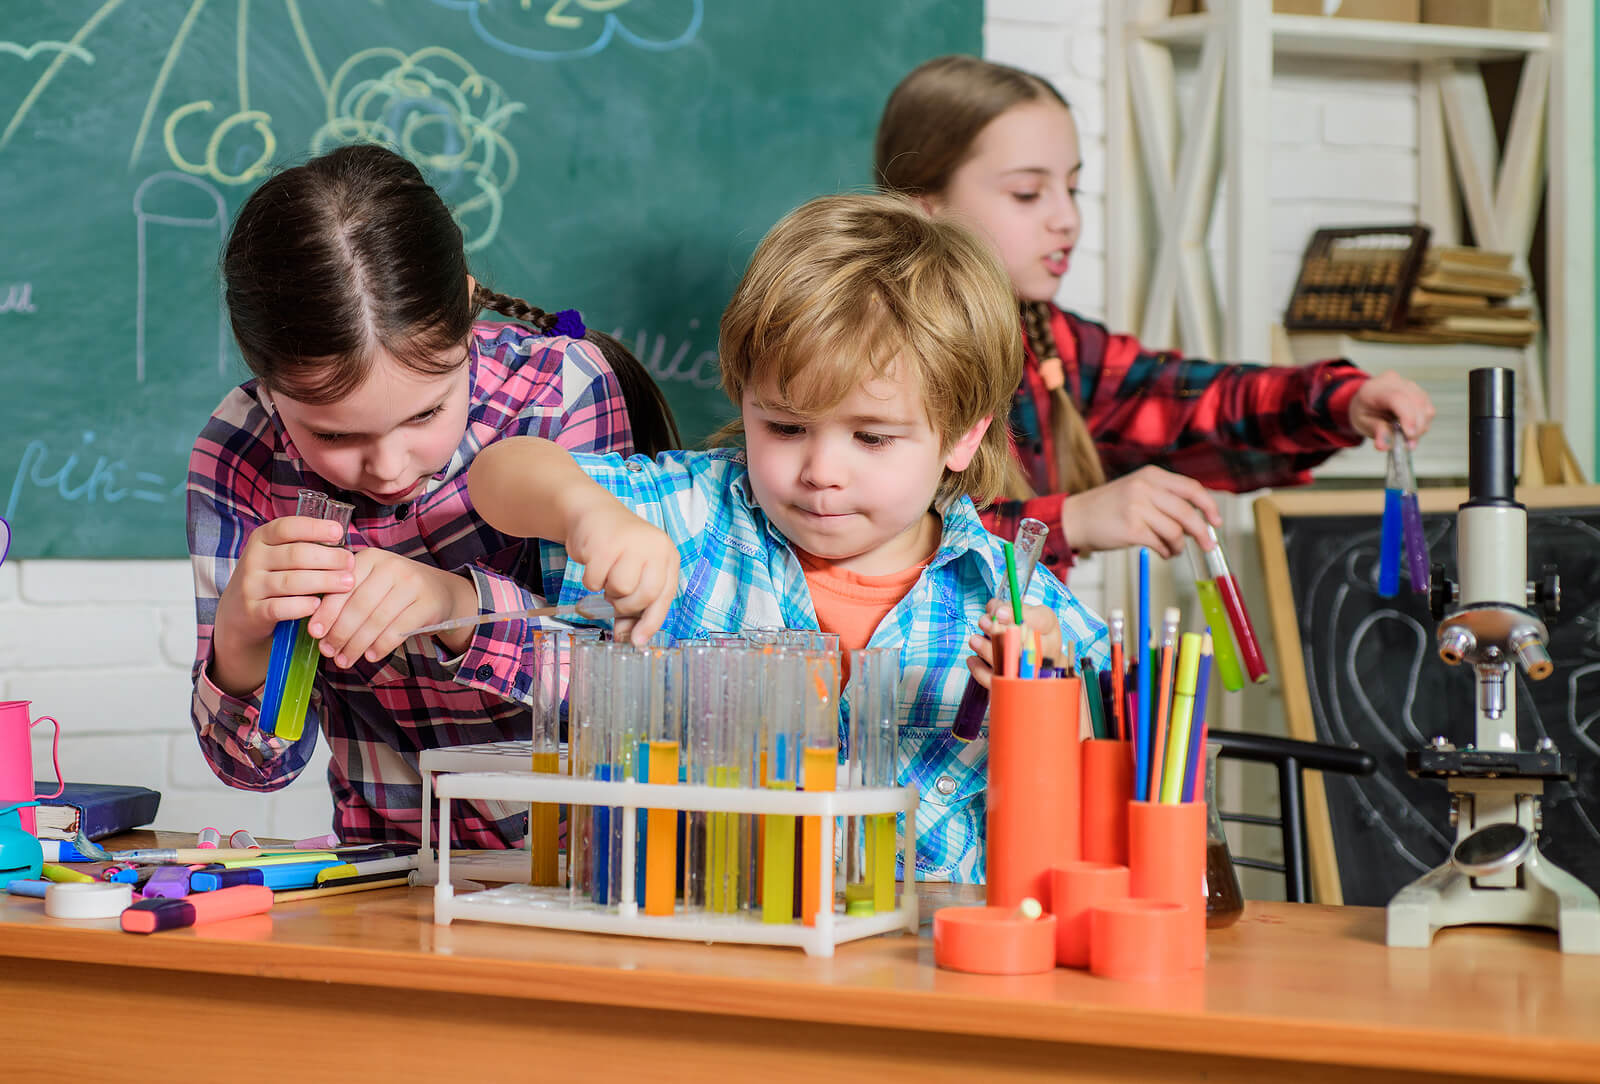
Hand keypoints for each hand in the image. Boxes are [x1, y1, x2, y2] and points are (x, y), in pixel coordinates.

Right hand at [209, 516, 354, 696]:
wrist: (237, 614)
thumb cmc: (270, 578)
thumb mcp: (277, 556)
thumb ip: (303, 546)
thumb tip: (342, 542)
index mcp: (262, 539)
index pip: (287, 527)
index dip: (314, 528)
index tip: (338, 532)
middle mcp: (253, 559)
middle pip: (295, 555)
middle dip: (328, 558)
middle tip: (350, 563)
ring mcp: (250, 586)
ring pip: (291, 581)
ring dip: (323, 581)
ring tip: (346, 583)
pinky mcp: (252, 611)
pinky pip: (280, 607)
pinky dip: (301, 606)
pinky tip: (318, 605)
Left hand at [308, 550, 477, 667]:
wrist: (439, 590)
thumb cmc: (394, 590)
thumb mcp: (370, 582)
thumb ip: (346, 597)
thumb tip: (317, 628)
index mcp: (370, 557)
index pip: (343, 587)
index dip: (327, 612)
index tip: (315, 633)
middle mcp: (392, 566)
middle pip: (359, 606)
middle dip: (340, 633)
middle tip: (329, 652)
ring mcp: (412, 584)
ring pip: (377, 620)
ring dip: (357, 645)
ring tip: (345, 659)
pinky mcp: (428, 604)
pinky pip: (398, 630)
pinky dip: (381, 646)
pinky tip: (370, 655)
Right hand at [564, 490, 679, 644]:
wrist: (591, 513)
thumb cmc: (616, 548)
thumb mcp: (634, 572)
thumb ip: (635, 606)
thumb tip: (630, 640)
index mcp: (668, 555)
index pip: (665, 596)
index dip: (650, 622)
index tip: (637, 640)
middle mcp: (655, 547)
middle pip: (644, 596)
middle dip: (624, 605)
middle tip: (614, 595)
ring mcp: (631, 543)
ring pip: (620, 589)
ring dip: (606, 589)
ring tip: (606, 572)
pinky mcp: (606, 543)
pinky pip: (595, 581)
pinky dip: (590, 579)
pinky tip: (593, 562)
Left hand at [965, 601, 1063, 688]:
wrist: (1043, 666)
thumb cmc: (1034, 635)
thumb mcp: (1030, 615)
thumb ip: (1012, 608)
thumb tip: (993, 607)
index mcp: (1051, 631)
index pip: (1040, 621)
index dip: (1017, 616)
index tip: (998, 612)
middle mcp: (1046, 653)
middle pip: (1024, 644)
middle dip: (999, 632)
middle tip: (983, 622)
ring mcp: (1032, 673)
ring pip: (1009, 663)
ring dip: (987, 650)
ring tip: (974, 640)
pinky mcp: (1015, 686)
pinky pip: (997, 681)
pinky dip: (980, 671)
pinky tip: (972, 659)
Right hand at [1058, 465, 1220, 558]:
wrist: (1076, 518)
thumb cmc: (1107, 508)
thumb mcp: (1137, 490)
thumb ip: (1165, 498)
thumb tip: (1198, 520)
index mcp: (1151, 475)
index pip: (1191, 488)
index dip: (1209, 505)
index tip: (1217, 520)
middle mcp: (1145, 487)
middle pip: (1187, 511)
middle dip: (1202, 531)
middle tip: (1208, 544)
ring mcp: (1137, 508)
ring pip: (1175, 531)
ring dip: (1179, 546)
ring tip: (1174, 550)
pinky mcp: (1130, 529)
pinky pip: (1160, 544)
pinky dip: (1166, 551)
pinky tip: (1163, 552)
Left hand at [1348, 370, 1435, 449]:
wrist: (1366, 399)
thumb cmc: (1363, 410)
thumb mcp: (1362, 423)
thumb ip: (1376, 432)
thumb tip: (1384, 445)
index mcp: (1375, 389)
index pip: (1397, 398)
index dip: (1408, 417)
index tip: (1410, 435)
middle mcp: (1393, 382)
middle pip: (1416, 401)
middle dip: (1417, 426)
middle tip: (1409, 444)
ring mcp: (1408, 384)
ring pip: (1425, 405)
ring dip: (1421, 425)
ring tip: (1409, 437)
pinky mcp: (1418, 390)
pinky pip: (1427, 406)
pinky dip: (1424, 421)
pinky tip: (1412, 428)